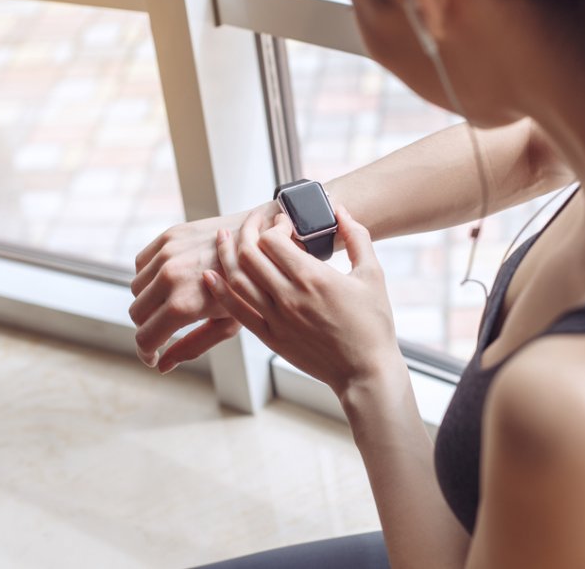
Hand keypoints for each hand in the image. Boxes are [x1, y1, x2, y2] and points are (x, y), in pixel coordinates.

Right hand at [129, 201, 279, 366]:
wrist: (265, 240)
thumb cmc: (253, 287)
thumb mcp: (228, 324)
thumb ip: (193, 345)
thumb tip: (162, 366)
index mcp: (184, 304)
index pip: (145, 338)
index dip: (146, 353)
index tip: (154, 357)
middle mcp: (169, 277)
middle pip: (136, 313)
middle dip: (147, 328)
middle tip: (164, 332)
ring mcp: (167, 253)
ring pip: (136, 288)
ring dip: (147, 301)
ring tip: (169, 305)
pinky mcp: (169, 236)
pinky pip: (142, 263)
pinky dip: (149, 275)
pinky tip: (169, 281)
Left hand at [178, 207, 400, 395]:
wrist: (366, 372)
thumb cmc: (374, 325)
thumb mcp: (373, 274)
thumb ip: (357, 238)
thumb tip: (341, 211)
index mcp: (313, 277)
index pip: (272, 240)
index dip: (274, 224)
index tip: (284, 222)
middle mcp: (288, 296)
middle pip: (249, 254)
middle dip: (247, 231)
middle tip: (253, 222)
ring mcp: (276, 319)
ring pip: (237, 279)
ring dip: (226, 254)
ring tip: (224, 238)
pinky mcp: (271, 337)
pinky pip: (235, 311)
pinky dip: (219, 291)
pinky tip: (210, 275)